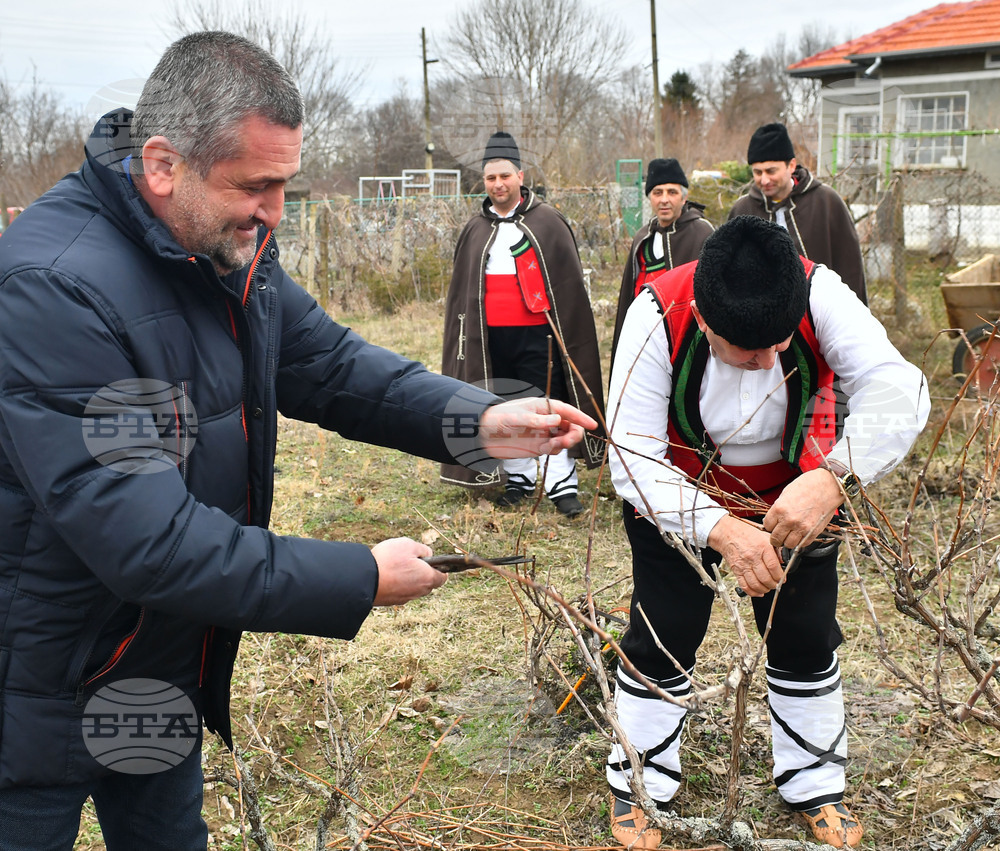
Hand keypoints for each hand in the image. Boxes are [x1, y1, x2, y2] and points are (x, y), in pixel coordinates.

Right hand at [371, 538, 445, 605]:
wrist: (363, 579)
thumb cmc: (388, 560)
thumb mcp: (408, 545)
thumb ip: (423, 549)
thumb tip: (428, 555)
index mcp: (427, 578)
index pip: (442, 577)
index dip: (439, 568)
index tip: (431, 561)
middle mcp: (419, 591)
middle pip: (427, 583)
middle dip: (422, 572)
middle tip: (409, 560)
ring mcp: (405, 598)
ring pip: (413, 587)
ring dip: (409, 578)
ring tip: (395, 566)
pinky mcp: (391, 601)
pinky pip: (400, 591)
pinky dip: (397, 584)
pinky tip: (387, 575)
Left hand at [478, 398, 597, 458]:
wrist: (482, 434)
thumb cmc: (498, 419)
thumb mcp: (517, 417)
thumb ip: (537, 420)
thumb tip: (557, 420)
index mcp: (543, 407)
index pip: (567, 411)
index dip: (581, 417)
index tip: (593, 425)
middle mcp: (545, 420)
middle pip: (570, 426)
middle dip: (573, 434)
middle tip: (566, 441)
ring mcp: (542, 433)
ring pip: (564, 438)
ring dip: (564, 443)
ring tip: (552, 446)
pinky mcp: (538, 446)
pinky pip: (554, 449)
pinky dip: (554, 451)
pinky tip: (545, 449)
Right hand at [707, 514, 785, 596]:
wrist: (727, 533)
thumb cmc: (745, 533)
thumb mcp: (765, 535)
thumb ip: (776, 548)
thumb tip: (784, 560)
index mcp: (762, 547)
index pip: (773, 567)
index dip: (780, 576)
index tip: (782, 578)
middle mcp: (752, 557)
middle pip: (765, 578)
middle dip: (773, 585)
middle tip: (776, 584)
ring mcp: (743, 564)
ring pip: (755, 584)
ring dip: (764, 589)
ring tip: (767, 588)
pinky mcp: (736, 570)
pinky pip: (744, 585)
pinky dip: (752, 592)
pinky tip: (758, 591)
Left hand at [762, 468, 843, 552]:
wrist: (827, 486)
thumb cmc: (807, 486)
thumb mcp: (786, 494)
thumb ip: (778, 509)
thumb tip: (773, 520)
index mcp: (779, 509)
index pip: (767, 526)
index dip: (769, 526)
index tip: (773, 525)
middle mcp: (789, 520)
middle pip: (776, 539)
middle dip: (776, 537)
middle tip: (779, 534)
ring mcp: (801, 528)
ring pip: (788, 545)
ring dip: (788, 541)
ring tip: (790, 535)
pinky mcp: (813, 532)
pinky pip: (802, 544)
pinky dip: (801, 541)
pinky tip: (801, 533)